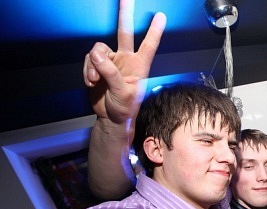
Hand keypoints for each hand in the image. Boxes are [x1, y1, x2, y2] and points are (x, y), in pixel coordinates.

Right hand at [83, 0, 165, 124]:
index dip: (154, 31)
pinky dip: (88, 71)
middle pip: (124, 33)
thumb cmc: (124, 108)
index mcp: (140, 66)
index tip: (161, 16)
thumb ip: (111, 73)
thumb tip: (97, 55)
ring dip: (94, 65)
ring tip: (95, 80)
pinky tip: (92, 82)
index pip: (148, 45)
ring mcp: (111, 62)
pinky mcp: (97, 66)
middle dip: (124, 15)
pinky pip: (89, 60)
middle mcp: (126, 60)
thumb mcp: (122, 93)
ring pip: (98, 50)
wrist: (110, 118)